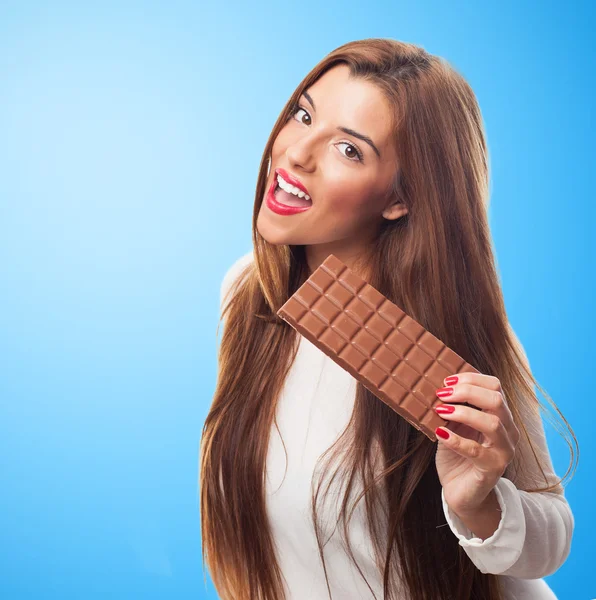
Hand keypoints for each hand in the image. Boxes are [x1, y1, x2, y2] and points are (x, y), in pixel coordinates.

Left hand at [433, 372, 519, 517]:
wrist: (461, 492)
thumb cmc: (457, 455)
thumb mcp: (454, 426)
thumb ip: (451, 408)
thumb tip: (436, 387)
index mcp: (500, 416)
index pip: (495, 386)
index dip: (471, 378)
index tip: (447, 380)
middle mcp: (508, 431)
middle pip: (496, 400)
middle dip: (467, 391)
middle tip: (442, 393)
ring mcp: (503, 451)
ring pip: (492, 423)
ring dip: (463, 413)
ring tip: (441, 410)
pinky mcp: (492, 469)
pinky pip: (475, 451)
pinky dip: (455, 439)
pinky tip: (439, 432)